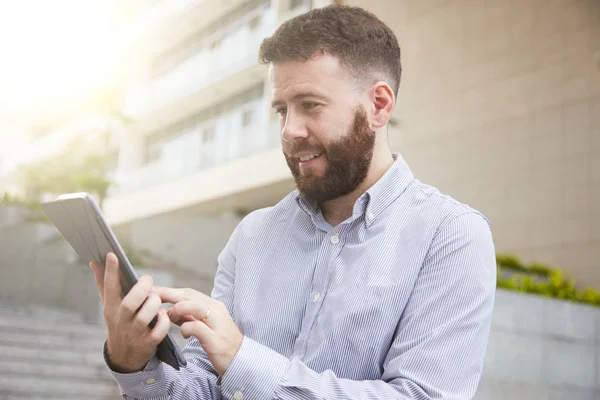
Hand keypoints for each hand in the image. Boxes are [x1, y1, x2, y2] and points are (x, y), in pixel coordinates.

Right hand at [90, 252, 170, 372]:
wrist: (123, 355)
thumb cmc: (118, 321)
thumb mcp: (109, 305)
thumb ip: (104, 283)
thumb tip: (94, 262)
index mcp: (111, 308)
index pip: (108, 288)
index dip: (110, 271)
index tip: (112, 255)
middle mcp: (121, 321)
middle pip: (129, 304)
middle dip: (141, 289)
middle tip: (147, 280)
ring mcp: (134, 333)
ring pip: (144, 317)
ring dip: (153, 304)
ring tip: (155, 297)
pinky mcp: (148, 343)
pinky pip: (158, 331)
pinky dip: (163, 321)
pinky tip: (163, 314)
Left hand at [154, 287, 242, 376]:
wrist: (240, 358)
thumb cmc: (220, 341)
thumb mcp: (204, 325)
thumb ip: (188, 317)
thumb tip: (169, 311)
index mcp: (212, 305)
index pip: (188, 293)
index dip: (170, 291)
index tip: (153, 290)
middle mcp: (215, 310)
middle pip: (190, 296)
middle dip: (169, 294)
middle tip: (151, 294)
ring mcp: (216, 323)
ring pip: (196, 307)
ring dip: (179, 308)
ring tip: (168, 314)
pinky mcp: (215, 338)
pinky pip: (198, 327)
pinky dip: (186, 328)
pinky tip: (183, 333)